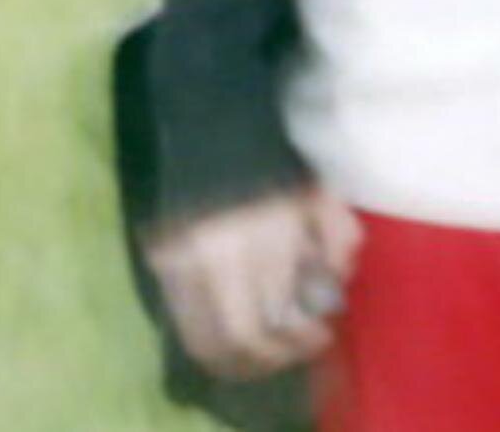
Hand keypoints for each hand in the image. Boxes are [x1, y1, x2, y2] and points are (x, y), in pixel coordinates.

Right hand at [144, 189, 361, 380]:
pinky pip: (185, 323)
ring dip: (238, 360)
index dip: (301, 342)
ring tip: (265, 355)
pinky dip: (211, 343)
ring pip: (204, 341)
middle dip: (271, 357)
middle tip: (293, 351)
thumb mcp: (322, 201)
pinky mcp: (161, 266)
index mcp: (260, 238)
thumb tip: (329, 298)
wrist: (211, 139)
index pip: (277, 318)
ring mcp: (180, 265)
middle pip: (238, 340)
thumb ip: (337, 247)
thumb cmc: (275, 171)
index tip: (321, 336)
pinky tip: (236, 340)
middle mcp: (214, 258)